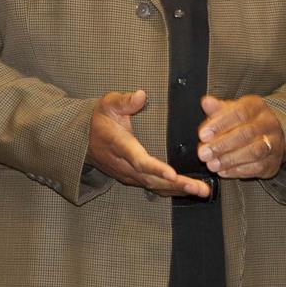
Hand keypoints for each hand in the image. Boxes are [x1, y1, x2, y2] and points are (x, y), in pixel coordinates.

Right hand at [89, 90, 211, 197]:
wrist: (83, 140)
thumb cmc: (99, 120)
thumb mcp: (108, 104)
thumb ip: (124, 101)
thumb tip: (141, 95)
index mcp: (119, 145)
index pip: (139, 160)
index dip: (156, 168)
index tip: (173, 174)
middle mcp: (124, 165)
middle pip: (152, 179)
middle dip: (177, 185)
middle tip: (199, 188)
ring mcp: (129, 175)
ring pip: (155, 187)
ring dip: (179, 190)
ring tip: (202, 191)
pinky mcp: (134, 179)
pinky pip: (154, 188)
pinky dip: (173, 191)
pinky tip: (190, 191)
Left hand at [197, 94, 284, 179]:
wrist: (267, 136)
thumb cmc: (242, 122)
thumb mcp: (229, 111)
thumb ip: (217, 109)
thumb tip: (206, 102)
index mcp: (256, 106)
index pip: (239, 113)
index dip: (219, 125)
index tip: (202, 135)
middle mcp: (269, 123)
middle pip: (247, 133)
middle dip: (222, 145)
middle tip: (203, 153)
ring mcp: (274, 143)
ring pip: (254, 152)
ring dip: (230, 159)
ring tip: (211, 164)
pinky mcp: (273, 162)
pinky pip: (258, 168)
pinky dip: (238, 170)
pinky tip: (223, 171)